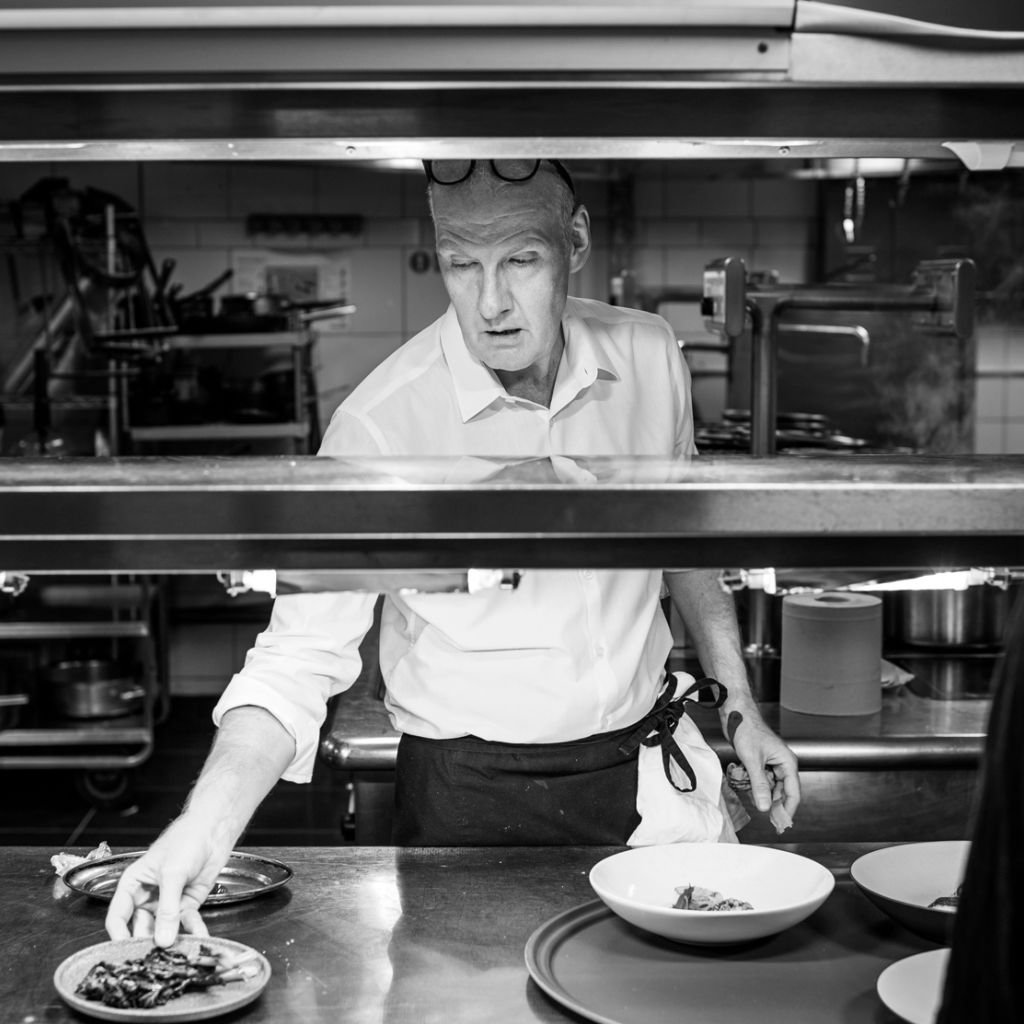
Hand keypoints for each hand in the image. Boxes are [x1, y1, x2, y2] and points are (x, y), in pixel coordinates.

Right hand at [105, 815, 229, 946]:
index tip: (126, 952)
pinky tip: (198, 936)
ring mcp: (167, 902)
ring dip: (172, 940)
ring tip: (178, 951)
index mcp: (133, 884)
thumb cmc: (186, 840)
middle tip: (155, 957)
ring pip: (164, 929)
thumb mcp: (172, 873)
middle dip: (148, 943)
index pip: (118, 916)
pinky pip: (186, 924)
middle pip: (140, 928)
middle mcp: (147, 896)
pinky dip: (193, 931)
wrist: (214, 830)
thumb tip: (162, 938)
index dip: (119, 935)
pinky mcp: (187, 905)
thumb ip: (167, 908)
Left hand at [724, 706, 799, 820]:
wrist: (735, 714)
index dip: (788, 809)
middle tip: (767, 819)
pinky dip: (755, 785)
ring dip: (762, 793)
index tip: (781, 823)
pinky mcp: (761, 761)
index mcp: (787, 762)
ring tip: (753, 798)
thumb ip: (759, 784)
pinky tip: (747, 786)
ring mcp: (772, 763)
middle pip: (782, 791)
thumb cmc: (747, 729)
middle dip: (773, 803)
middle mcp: (782, 764)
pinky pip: (761, 779)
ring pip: (771, 786)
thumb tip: (764, 807)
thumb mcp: (753, 760)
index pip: (793, 792)